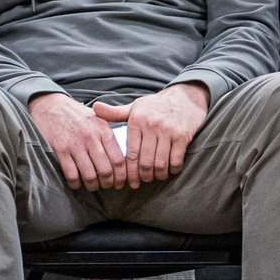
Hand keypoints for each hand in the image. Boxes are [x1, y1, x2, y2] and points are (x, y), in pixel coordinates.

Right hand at [28, 92, 126, 191]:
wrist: (51, 105)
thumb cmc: (77, 115)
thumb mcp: (98, 119)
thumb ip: (109, 136)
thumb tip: (122, 158)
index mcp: (103, 130)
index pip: (119, 160)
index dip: (121, 176)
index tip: (119, 183)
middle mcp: (91, 137)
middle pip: (106, 170)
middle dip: (107, 183)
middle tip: (106, 186)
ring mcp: (75, 144)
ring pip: (89, 175)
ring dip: (92, 186)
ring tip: (92, 186)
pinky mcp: (60, 149)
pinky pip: (71, 174)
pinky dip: (75, 183)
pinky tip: (76, 183)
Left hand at [93, 83, 208, 189]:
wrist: (185, 97)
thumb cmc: (155, 105)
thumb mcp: (135, 107)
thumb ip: (115, 112)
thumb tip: (94, 107)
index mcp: (137, 120)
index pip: (130, 153)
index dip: (129, 171)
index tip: (129, 180)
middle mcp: (151, 125)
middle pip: (144, 162)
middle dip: (142, 177)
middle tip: (141, 181)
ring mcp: (168, 131)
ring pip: (160, 163)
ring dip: (157, 175)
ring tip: (155, 177)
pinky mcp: (183, 136)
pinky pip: (176, 160)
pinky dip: (172, 170)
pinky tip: (170, 171)